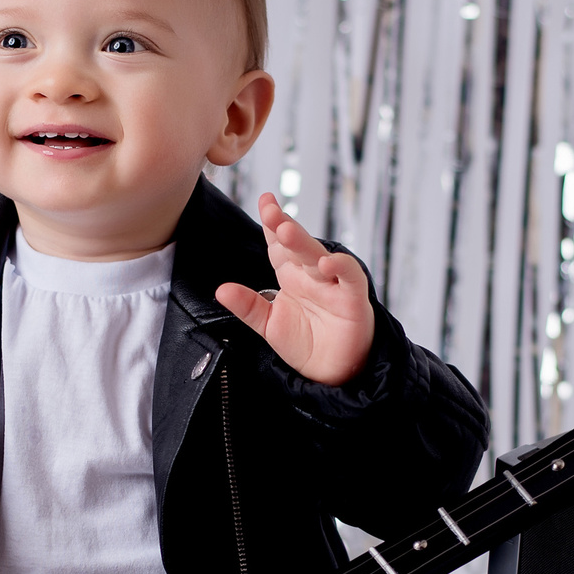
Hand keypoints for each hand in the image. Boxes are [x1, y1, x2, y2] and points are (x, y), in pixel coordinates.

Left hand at [213, 193, 374, 386]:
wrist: (331, 373)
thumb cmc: (305, 344)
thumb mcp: (268, 325)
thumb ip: (248, 307)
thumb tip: (221, 290)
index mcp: (291, 275)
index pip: (278, 244)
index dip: (271, 222)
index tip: (265, 200)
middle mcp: (311, 274)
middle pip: (296, 244)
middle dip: (283, 224)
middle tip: (270, 210)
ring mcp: (332, 284)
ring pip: (318, 255)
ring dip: (303, 242)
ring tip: (286, 230)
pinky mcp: (352, 298)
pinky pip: (350, 276)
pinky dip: (340, 267)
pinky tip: (326, 264)